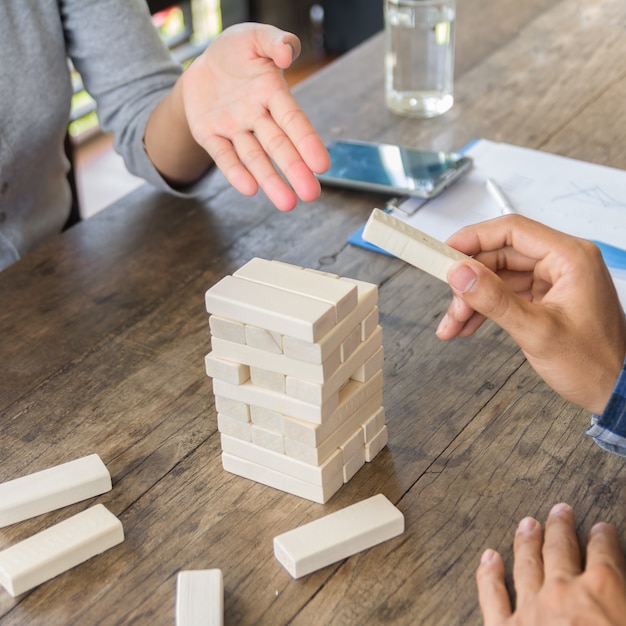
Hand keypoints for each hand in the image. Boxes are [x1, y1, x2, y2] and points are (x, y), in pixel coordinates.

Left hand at [179, 23, 329, 210]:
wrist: (203, 65)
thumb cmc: (236, 51)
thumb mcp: (254, 36)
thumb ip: (274, 41)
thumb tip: (288, 54)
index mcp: (272, 93)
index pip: (293, 120)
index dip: (307, 141)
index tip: (322, 165)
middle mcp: (257, 116)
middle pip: (278, 145)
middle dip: (294, 170)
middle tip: (311, 195)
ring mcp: (235, 129)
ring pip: (254, 157)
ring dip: (270, 180)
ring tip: (286, 204)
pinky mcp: (211, 136)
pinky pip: (224, 156)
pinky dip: (235, 172)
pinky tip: (249, 189)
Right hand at [435, 215, 625, 414]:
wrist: (614, 391)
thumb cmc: (593, 363)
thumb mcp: (537, 331)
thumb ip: (494, 300)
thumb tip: (461, 274)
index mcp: (570, 258)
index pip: (512, 231)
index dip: (473, 238)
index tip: (445, 251)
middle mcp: (561, 263)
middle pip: (499, 256)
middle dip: (469, 281)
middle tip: (447, 298)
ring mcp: (552, 281)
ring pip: (497, 277)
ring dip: (471, 299)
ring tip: (452, 323)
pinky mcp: (544, 298)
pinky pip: (505, 294)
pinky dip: (484, 309)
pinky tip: (466, 325)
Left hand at [477, 503, 625, 624]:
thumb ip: (625, 606)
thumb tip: (621, 602)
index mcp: (605, 593)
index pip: (605, 554)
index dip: (604, 538)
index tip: (601, 528)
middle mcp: (564, 591)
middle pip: (561, 548)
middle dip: (561, 527)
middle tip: (559, 509)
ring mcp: (531, 609)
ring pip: (526, 563)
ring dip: (527, 540)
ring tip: (526, 523)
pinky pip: (492, 594)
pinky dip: (488, 573)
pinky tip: (487, 557)